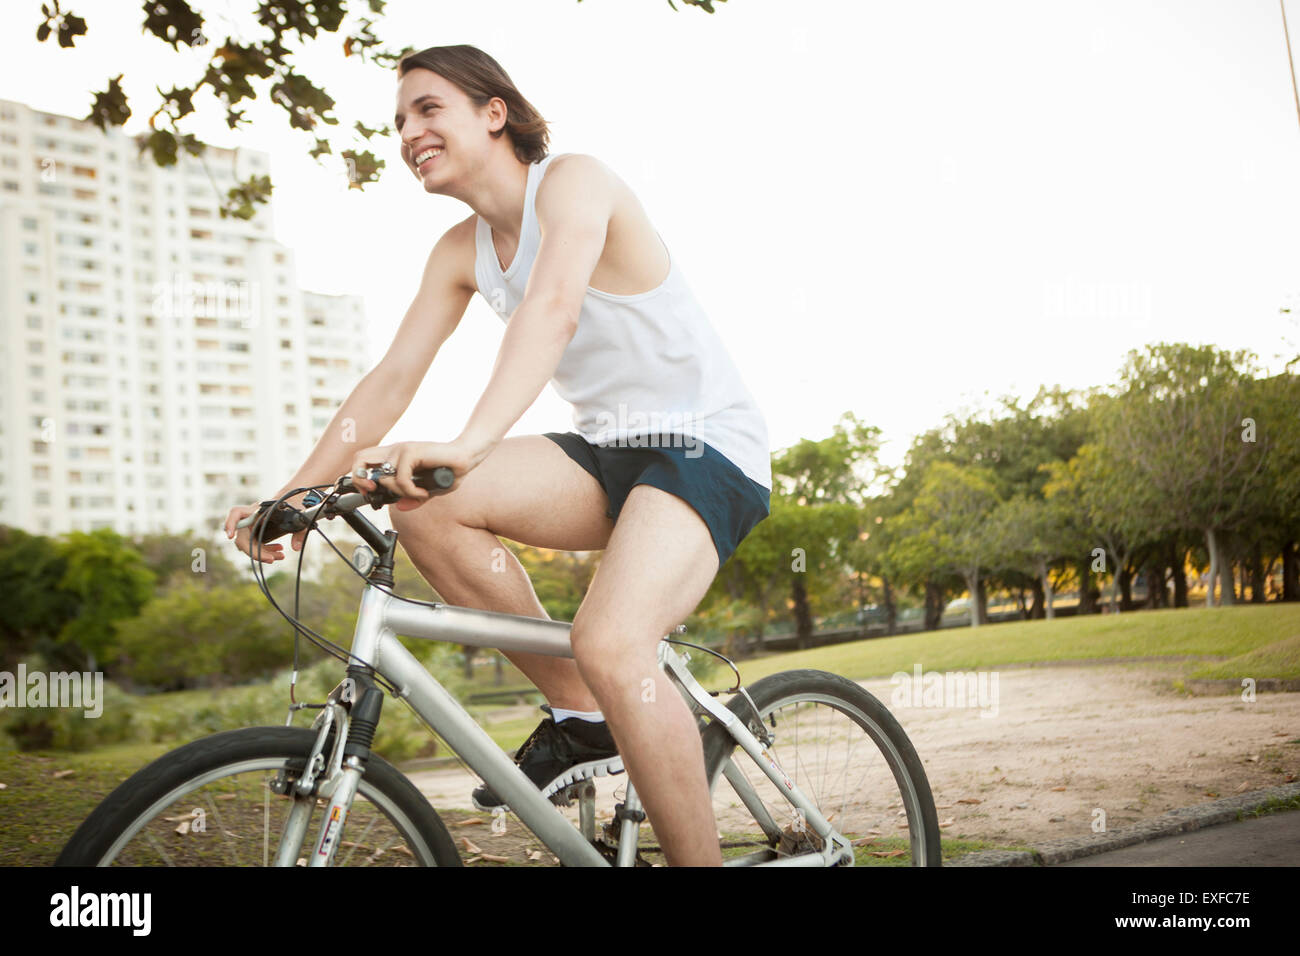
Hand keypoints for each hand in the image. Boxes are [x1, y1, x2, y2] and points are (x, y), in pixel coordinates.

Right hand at [224, 497, 308, 562]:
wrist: (294, 503)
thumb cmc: (295, 506)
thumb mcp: (300, 517)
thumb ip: (299, 532)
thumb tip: (296, 547)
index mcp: (256, 509)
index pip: (236, 513)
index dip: (230, 523)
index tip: (230, 536)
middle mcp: (251, 518)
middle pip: (242, 537)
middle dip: (254, 552)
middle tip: (271, 560)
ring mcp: (252, 527)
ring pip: (250, 545)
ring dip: (263, 554)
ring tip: (281, 556)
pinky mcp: (257, 534)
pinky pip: (256, 546)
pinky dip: (266, 552)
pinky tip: (280, 552)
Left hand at [349, 439, 485, 510]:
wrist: (466, 456)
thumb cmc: (450, 471)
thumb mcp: (428, 489)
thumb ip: (413, 496)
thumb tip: (401, 507)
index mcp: (395, 456)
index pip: (364, 460)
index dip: (359, 477)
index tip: (370, 492)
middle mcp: (395, 450)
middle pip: (359, 458)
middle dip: (361, 480)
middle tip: (376, 493)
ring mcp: (402, 449)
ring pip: (384, 477)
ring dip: (400, 492)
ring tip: (419, 494)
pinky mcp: (411, 451)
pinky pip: (401, 479)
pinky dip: (412, 491)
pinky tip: (425, 493)